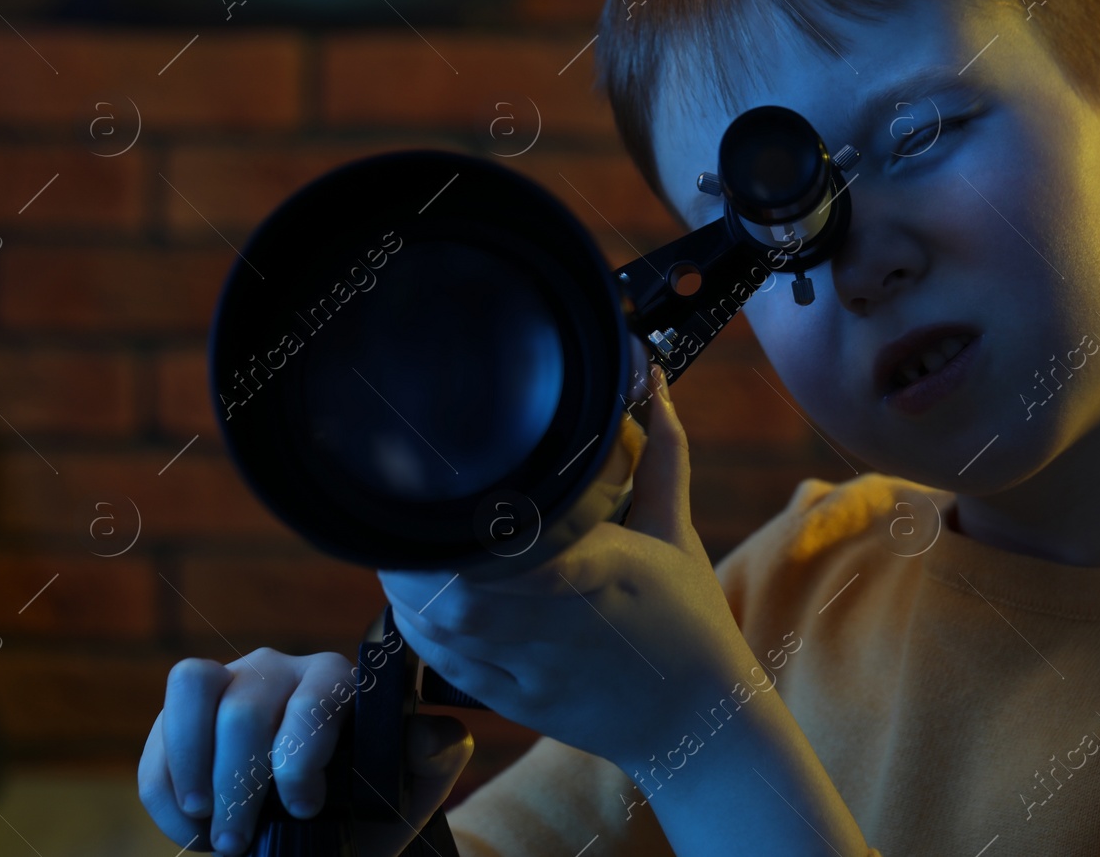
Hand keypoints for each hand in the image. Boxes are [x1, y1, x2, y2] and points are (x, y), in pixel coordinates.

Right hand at [138, 648, 473, 856]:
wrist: (330, 829)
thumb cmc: (372, 802)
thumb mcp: (413, 786)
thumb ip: (434, 753)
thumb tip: (428, 734)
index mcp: (339, 681)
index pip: (313, 701)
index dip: (299, 760)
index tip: (304, 810)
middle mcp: (283, 669)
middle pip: (245, 707)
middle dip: (237, 784)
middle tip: (240, 842)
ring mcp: (230, 680)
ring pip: (193, 687)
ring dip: (191, 766)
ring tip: (205, 826)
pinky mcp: (186, 711)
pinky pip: (158, 730)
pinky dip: (162, 786)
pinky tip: (189, 828)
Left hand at [379, 360, 759, 771]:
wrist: (699, 719)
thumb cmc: (689, 617)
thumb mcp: (677, 532)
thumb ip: (663, 453)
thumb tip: (653, 382)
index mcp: (606, 571)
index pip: (523, 552)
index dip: (471, 534)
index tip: (446, 495)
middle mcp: (566, 624)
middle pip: (467, 595)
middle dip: (421, 560)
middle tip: (402, 517)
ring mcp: (539, 670)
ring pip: (450, 633)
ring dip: (413, 593)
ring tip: (400, 553)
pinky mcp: (522, 703)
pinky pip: (454, 669)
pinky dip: (425, 634)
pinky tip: (415, 603)